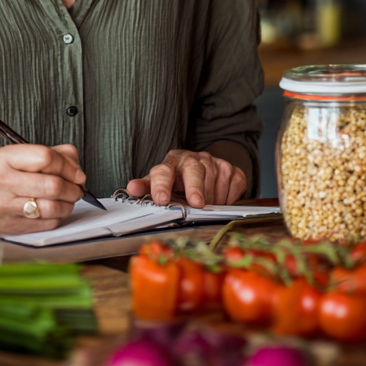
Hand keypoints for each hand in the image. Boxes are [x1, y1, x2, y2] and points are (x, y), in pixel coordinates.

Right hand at [0, 144, 85, 233]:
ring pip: (52, 207)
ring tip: (68, 198)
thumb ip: (56, 154)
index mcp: (5, 158)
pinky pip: (48, 223)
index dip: (68, 166)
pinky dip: (59, 216)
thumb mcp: (24, 154)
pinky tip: (56, 209)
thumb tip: (77, 172)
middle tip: (77, 187)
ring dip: (69, 204)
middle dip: (73, 188)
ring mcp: (6, 207)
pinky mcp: (13, 226)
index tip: (77, 173)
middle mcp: (2, 181)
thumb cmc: (5, 174)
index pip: (45, 157)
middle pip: (52, 185)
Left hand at [126, 149, 245, 207]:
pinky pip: (234, 184)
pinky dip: (228, 197)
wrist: (203, 168)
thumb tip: (131, 188)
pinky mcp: (232, 170)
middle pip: (194, 170)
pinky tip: (221, 199)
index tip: (161, 199)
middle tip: (196, 203)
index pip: (163, 171)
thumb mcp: (160, 182)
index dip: (161, 185)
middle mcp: (193, 159)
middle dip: (195, 187)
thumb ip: (146, 186)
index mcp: (171, 162)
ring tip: (206, 205)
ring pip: (216, 180)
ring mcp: (214, 163)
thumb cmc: (178, 180)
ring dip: (212, 198)